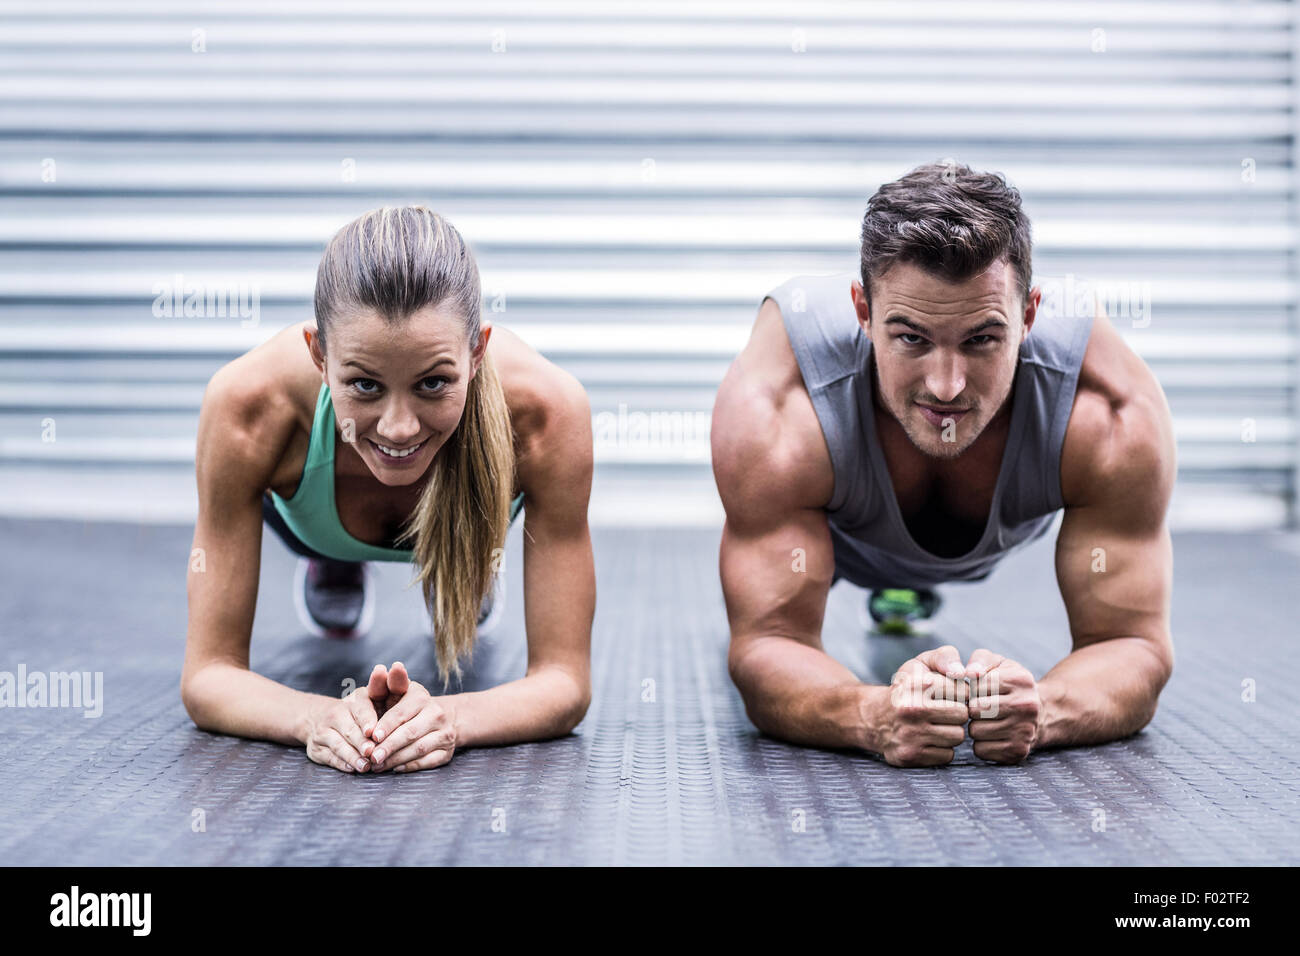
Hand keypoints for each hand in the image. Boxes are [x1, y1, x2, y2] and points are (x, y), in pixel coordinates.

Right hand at [303, 664, 391, 772]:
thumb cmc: (361, 710)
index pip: (360, 708)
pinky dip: (341, 763)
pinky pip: (328, 757)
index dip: (367, 720)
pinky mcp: (316, 748)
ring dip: (352, 756)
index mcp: (354, 700)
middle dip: (361, 742)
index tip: (373, 731)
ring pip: (338, 745)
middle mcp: (336, 713)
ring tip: (365, 766)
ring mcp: (323, 731)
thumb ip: (387, 688)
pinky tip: (352, 769)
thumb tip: (393, 670)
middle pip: (349, 730)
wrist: (316, 717)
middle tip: (372, 753)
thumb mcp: (373, 698)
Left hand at [367, 661, 458, 772]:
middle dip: (389, 746)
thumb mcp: (397, 691)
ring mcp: (445, 734)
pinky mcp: (447, 752)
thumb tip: (380, 669)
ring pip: (418, 749)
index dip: (386, 725)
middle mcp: (437, 714)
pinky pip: (428, 762)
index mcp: (421, 697)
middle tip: (371, 757)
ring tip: (377, 765)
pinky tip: (395, 768)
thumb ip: (385, 683)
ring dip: (396, 759)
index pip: (401, 713)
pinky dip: (410, 766)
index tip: (371, 736)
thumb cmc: (408, 705)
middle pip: (410, 733)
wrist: (444, 717)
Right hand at [869, 644, 969, 766]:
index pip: (964, 691)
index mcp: (916, 684)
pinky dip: (941, 748)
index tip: (949, 694)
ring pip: (957, 737)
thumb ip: (945, 657)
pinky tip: (928, 739)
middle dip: (956, 712)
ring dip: (950, 731)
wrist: (872, 717)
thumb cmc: (906, 688)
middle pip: (962, 715)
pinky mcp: (910, 756)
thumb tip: (962, 672)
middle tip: (943, 710)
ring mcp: (910, 735)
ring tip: (935, 724)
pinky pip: (947, 756)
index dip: (960, 692)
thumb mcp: (920, 663)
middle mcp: (912, 709)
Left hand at [964, 649, 1040, 763]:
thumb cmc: (1009, 685)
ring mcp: (1025, 731)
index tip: (979, 691)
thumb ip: (980, 660)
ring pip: (975, 732)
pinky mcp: (1018, 751)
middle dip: (972, 708)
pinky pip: (980, 750)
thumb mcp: (999, 664)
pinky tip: (992, 735)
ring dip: (975, 726)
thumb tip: (968, 672)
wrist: (1040, 714)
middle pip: (974, 710)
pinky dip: (980, 744)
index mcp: (1021, 680)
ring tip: (987, 720)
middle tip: (981, 707)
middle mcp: (1026, 705)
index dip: (972, 689)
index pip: (977, 686)